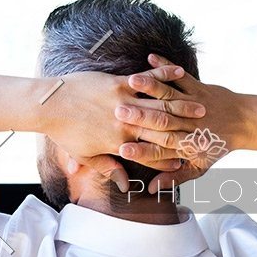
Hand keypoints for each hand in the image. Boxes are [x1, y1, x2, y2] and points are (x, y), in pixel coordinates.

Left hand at [35, 65, 205, 191]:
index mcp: (119, 143)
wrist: (50, 104)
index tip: (188, 161)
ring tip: (201, 107)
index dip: (172, 158)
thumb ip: (108, 168)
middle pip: (163, 129)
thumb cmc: (65, 131)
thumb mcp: (85, 155)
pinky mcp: (118, 83)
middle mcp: (126, 123)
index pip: (153, 154)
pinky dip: (164, 75)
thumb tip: (124, 184)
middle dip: (187, 132)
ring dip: (183, 105)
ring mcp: (124, 101)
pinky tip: (180, 72)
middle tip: (206, 134)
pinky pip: (147, 79)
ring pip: (160, 104)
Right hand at [114, 54, 252, 192]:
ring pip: (170, 96)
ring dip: (150, 88)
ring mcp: (194, 104)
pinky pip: (181, 76)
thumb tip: (152, 190)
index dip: (142, 151)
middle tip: (117, 113)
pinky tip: (150, 58)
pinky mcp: (199, 88)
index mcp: (188, 146)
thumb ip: (174, 178)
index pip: (161, 151)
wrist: (246, 123)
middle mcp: (190, 125)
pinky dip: (166, 67)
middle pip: (162, 122)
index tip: (123, 150)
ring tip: (131, 82)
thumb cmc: (218, 145)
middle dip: (140, 117)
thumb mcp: (199, 167)